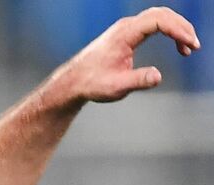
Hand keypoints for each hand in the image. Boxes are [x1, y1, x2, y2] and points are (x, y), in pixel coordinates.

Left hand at [56, 6, 199, 103]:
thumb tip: (157, 76)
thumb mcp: (116, 87)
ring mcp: (126, 28)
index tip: (189, 45)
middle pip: (162, 15)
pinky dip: (169, 30)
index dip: (177, 30)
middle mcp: (125, 27)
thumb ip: (137, 80)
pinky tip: (177, 45)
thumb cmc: (91, 84)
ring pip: (159, 17)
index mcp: (123, 35)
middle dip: (182, 27)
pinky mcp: (127, 33)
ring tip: (188, 47)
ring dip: (177, 28)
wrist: (73, 82)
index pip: (157, 21)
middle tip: (194, 46)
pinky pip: (154, 23)